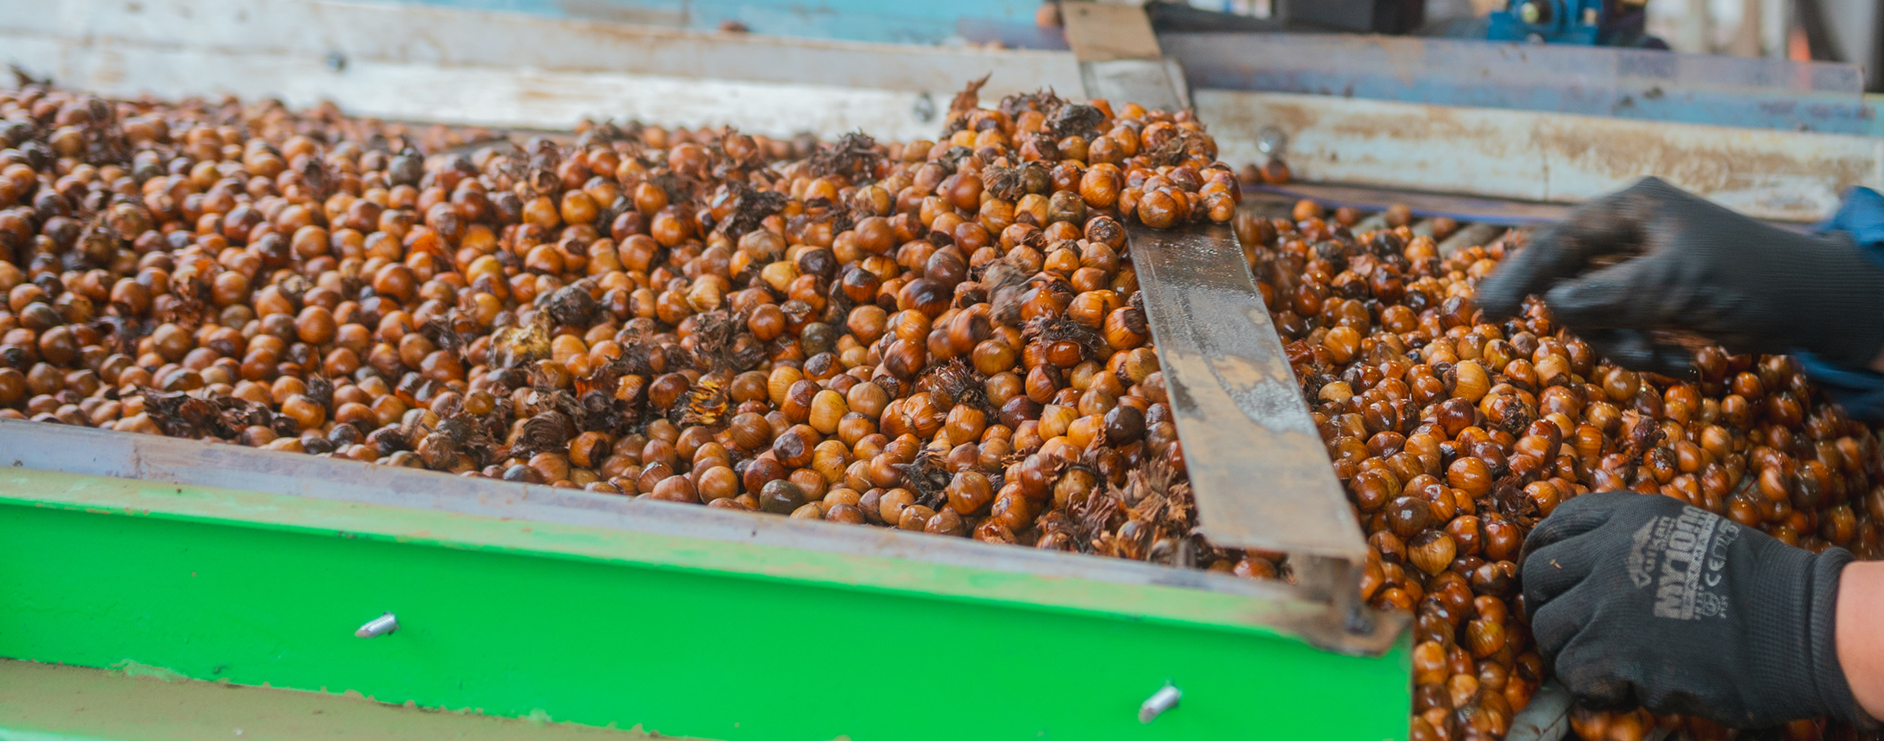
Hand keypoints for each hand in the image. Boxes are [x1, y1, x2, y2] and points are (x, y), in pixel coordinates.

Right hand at [1478, 178, 1883, 373]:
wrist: (1815, 305)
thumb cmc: (1750, 280)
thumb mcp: (1674, 287)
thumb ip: (1608, 296)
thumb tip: (1553, 306)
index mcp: (1631, 210)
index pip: (1557, 241)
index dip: (1518, 275)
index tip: (1487, 314)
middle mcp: (1628, 234)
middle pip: (1569, 283)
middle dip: (1598, 327)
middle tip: (1635, 354)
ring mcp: (1639, 268)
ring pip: (1593, 315)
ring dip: (1626, 347)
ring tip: (1670, 362)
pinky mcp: (1653, 301)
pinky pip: (1622, 331)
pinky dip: (1647, 353)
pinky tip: (1685, 364)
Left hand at [1520, 491, 1860, 727]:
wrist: (1800, 625)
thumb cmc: (1757, 585)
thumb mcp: (1687, 531)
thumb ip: (1633, 538)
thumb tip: (1584, 565)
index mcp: (1627, 516)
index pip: (1552, 530)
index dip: (1542, 558)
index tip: (1549, 583)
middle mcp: (1607, 551)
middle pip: (1535, 576)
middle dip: (1543, 603)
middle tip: (1566, 628)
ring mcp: (1606, 601)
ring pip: (1547, 627)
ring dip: (1565, 648)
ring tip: (1598, 661)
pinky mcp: (1614, 651)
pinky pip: (1571, 670)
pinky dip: (1590, 684)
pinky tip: (1621, 686)